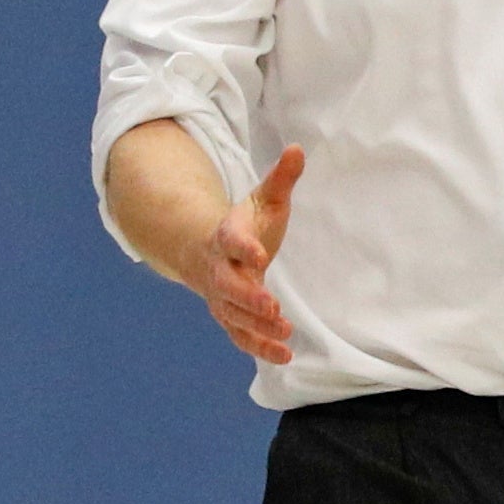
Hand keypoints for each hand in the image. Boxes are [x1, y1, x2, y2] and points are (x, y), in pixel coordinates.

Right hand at [191, 144, 302, 362]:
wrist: (205, 249)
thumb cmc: (244, 224)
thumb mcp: (263, 199)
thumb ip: (281, 179)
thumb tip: (298, 149)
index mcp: (226, 236)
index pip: (232, 241)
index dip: (244, 248)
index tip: (261, 255)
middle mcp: (219, 269)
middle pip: (228, 286)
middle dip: (248, 297)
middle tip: (272, 306)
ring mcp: (221, 296)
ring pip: (233, 314)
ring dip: (257, 325)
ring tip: (284, 330)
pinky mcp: (229, 315)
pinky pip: (240, 335)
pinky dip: (259, 346)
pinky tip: (285, 355)